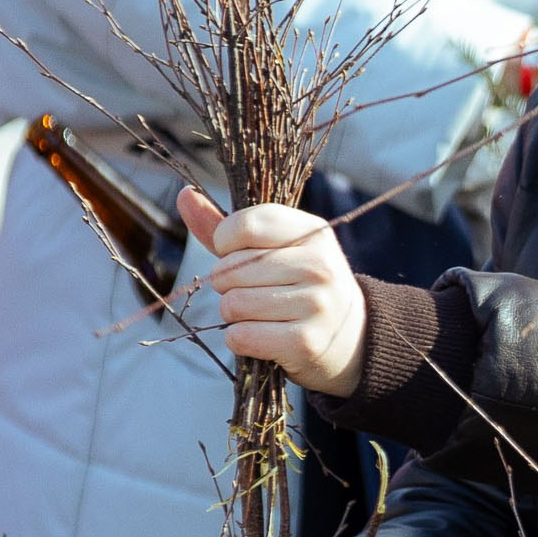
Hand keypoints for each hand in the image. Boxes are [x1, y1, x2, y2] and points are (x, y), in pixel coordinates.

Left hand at [179, 186, 369, 397]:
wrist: (353, 339)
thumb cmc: (301, 285)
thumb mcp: (277, 249)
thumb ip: (230, 227)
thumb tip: (184, 195)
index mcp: (312, 232)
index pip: (245, 225)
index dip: (224, 242)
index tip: (234, 254)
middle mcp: (319, 265)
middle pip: (230, 269)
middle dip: (226, 284)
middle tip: (252, 291)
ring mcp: (315, 304)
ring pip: (233, 304)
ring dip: (232, 314)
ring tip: (258, 314)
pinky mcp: (305, 342)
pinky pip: (240, 336)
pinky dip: (239, 339)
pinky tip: (262, 336)